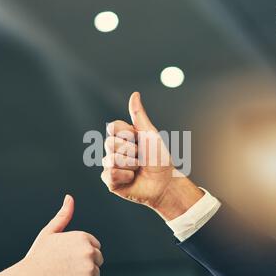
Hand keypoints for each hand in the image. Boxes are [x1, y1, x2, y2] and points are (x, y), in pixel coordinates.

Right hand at [21, 195, 103, 275]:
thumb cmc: (38, 256)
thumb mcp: (50, 232)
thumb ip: (63, 215)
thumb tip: (69, 197)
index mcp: (83, 236)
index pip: (95, 246)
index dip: (82, 253)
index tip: (67, 257)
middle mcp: (89, 250)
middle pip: (98, 259)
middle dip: (85, 265)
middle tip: (65, 268)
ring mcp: (89, 266)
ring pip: (96, 274)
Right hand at [101, 92, 203, 220]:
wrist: (165, 182)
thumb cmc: (159, 158)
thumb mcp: (150, 134)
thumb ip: (138, 116)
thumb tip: (135, 94)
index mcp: (121, 137)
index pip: (112, 127)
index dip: (127, 133)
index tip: (139, 140)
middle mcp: (113, 150)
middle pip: (110, 143)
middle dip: (131, 150)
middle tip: (140, 157)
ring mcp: (110, 166)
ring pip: (111, 159)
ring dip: (131, 164)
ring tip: (138, 169)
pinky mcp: (110, 181)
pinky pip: (111, 174)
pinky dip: (126, 176)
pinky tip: (132, 179)